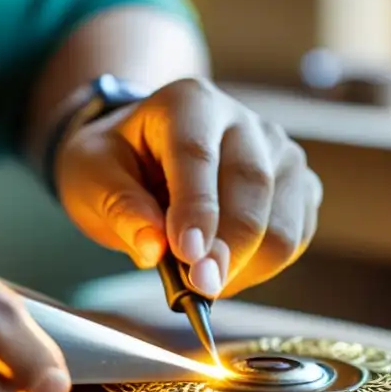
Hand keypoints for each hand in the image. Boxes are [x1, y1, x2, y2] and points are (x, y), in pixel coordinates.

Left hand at [55, 78, 322, 297]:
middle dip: (227, 247)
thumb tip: (153, 249)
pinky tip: (224, 269)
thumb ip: (120, 207)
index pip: (198, 155)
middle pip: (252, 187)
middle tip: (199, 287)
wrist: (142, 154)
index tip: (187, 255)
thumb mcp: (92, 174)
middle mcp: (243, 121)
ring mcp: (280, 152)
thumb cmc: (116, 161)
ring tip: (201, 281)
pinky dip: (262, 268)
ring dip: (246, 265)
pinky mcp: (298, 186)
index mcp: (188, 103)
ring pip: (282, 221)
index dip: (196, 209)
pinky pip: (295, 238)